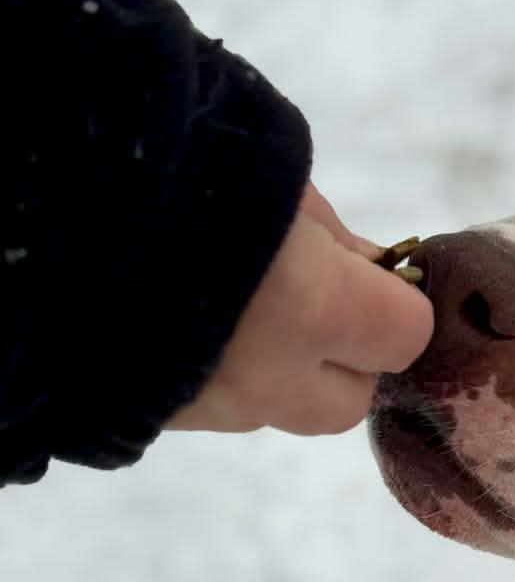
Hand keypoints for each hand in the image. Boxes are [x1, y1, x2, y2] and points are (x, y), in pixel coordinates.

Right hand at [167, 185, 432, 434]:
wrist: (14, 207)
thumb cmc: (170, 164)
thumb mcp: (268, 173)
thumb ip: (330, 232)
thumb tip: (368, 265)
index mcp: (312, 307)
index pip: (407, 334)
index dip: (393, 301)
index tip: (361, 269)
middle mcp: (269, 380)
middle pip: (349, 401)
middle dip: (342, 356)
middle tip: (301, 297)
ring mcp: (209, 409)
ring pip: (279, 410)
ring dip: (277, 367)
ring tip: (233, 303)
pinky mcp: (157, 418)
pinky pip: (217, 407)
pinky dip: (217, 371)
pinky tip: (183, 320)